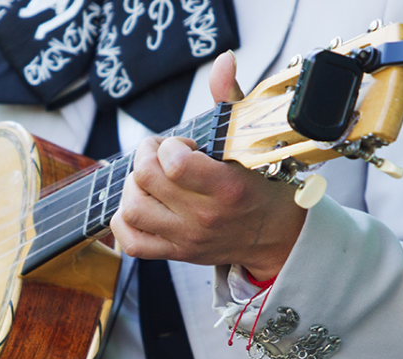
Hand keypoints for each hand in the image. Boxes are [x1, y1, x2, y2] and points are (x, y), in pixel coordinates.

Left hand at [109, 52, 306, 279]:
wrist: (277, 236)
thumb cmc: (265, 185)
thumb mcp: (253, 142)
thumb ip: (230, 100)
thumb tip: (223, 60)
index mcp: (226, 188)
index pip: (173, 164)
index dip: (169, 145)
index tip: (183, 145)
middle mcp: (203, 217)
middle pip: (145, 179)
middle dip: (147, 155)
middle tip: (162, 154)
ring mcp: (186, 239)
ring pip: (131, 209)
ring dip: (132, 185)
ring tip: (151, 178)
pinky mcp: (175, 253)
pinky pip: (131, 243)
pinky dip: (124, 221)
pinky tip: (141, 203)